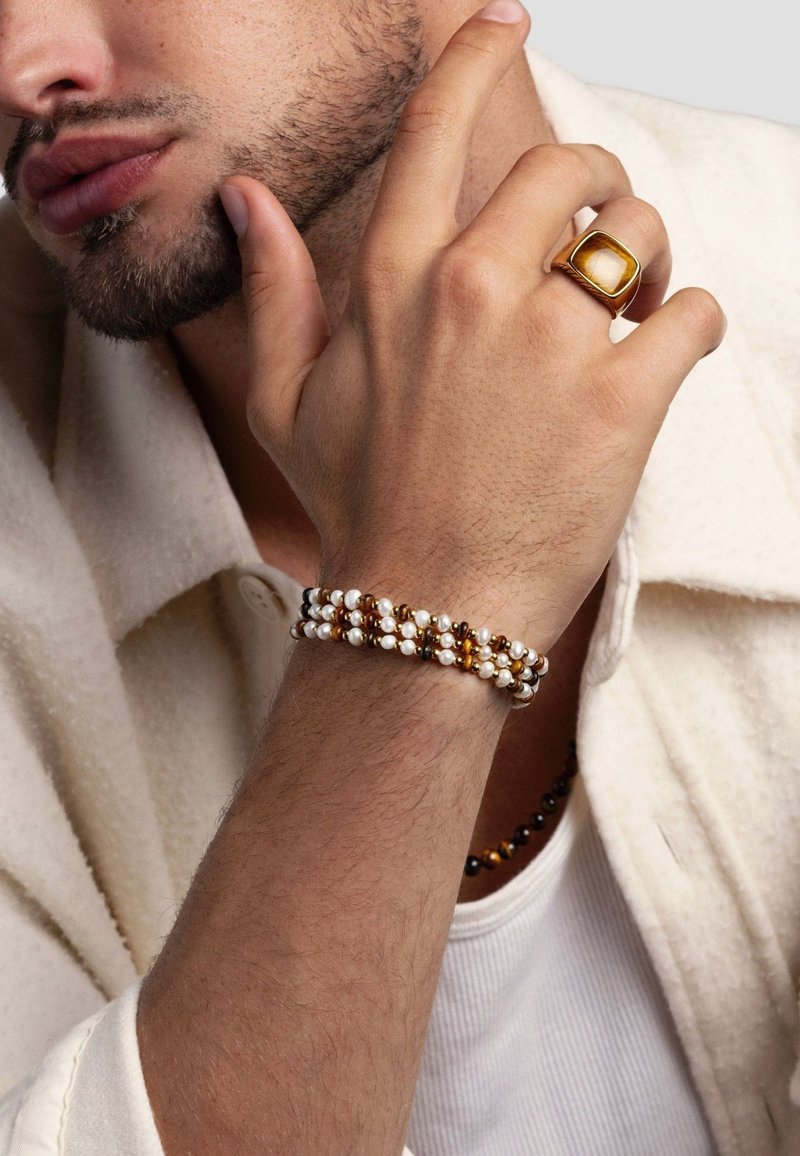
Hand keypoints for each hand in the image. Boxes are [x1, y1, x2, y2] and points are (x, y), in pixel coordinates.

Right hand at [219, 1, 725, 652]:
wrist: (424, 611)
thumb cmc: (359, 509)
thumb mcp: (287, 402)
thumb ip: (276, 289)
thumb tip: (248, 200)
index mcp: (393, 279)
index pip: (441, 124)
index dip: (478, 51)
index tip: (506, 19)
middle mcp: (470, 289)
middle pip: (572, 166)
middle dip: (599, 186)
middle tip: (601, 237)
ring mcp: (549, 343)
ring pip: (642, 231)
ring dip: (650, 257)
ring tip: (636, 308)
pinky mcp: (620, 401)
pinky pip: (694, 315)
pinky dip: (693, 326)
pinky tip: (665, 357)